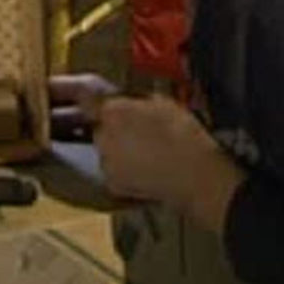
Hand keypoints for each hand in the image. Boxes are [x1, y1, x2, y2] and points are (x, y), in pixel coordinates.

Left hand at [91, 94, 245, 229]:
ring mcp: (106, 161)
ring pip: (106, 151)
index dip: (99, 104)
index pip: (89, 103)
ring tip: (147, 152)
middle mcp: (103, 136)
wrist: (194, 174)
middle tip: (139, 131)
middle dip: (114, 129)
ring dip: (119, 150)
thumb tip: (130, 101)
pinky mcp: (113, 183)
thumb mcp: (162, 102)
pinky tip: (146, 168)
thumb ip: (137, 100)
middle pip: (100, 128)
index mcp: (113, 111)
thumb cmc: (183, 135)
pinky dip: (124, 171)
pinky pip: (114, 172)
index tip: (106, 105)